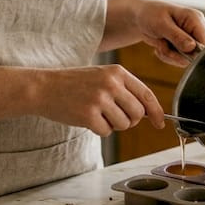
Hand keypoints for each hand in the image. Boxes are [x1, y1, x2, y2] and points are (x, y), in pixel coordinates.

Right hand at [38, 65, 164, 135]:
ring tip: (97, 114)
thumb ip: (125, 89)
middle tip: (114, 116)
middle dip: (130, 120)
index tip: (160, 123)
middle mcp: (111, 84)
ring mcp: (100, 99)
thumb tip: (148, 112)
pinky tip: (86, 118)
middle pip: (138, 113)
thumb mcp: (102, 76)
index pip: (146, 94)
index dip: (156, 111)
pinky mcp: (88, 115)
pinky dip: (99, 129)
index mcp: (117, 72)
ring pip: (124, 125)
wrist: (44, 87)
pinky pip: (106, 132)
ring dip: (113, 125)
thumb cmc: (74, 83)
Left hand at [134, 0, 204, 66]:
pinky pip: (180, 60)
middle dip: (177, 55)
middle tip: (162, 46)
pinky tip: (161, 46)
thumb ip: (177, 36)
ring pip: (187, 60)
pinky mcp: (185, 46)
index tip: (178, 53)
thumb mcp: (161, 24)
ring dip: (170, 55)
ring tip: (160, 43)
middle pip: (197, 54)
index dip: (195, 53)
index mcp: (196, 19)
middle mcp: (197, 29)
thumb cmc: (150, 14)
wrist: (141, 17)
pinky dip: (168, 56)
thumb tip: (192, 48)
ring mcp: (192, 38)